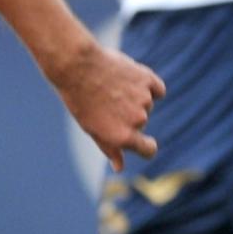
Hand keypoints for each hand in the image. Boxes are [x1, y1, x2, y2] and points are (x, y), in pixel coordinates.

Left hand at [58, 43, 165, 171]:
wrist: (76, 65)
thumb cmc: (80, 99)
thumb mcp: (91, 129)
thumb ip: (110, 148)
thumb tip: (120, 167)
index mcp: (123, 137)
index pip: (148, 150)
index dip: (146, 146)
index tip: (143, 142)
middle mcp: (137, 120)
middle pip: (141, 122)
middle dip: (128, 115)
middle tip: (106, 102)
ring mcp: (144, 99)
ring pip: (146, 103)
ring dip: (134, 97)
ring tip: (110, 86)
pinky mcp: (147, 79)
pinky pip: (156, 88)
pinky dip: (148, 86)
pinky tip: (130, 78)